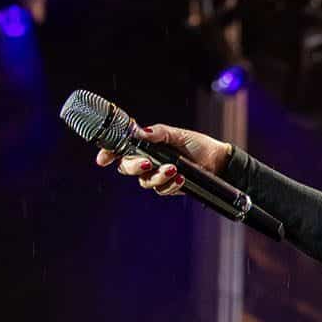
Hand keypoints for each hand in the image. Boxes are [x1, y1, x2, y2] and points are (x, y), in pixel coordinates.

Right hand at [93, 123, 231, 196]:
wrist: (218, 160)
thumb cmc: (197, 145)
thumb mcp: (177, 134)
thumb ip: (157, 133)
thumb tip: (139, 131)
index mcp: (146, 146)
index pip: (121, 149)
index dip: (108, 154)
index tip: (103, 159)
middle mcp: (148, 161)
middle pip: (128, 168)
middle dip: (134, 167)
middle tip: (147, 164)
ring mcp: (158, 175)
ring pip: (145, 182)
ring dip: (158, 177)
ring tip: (174, 169)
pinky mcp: (170, 187)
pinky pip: (162, 190)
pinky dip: (170, 184)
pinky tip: (181, 178)